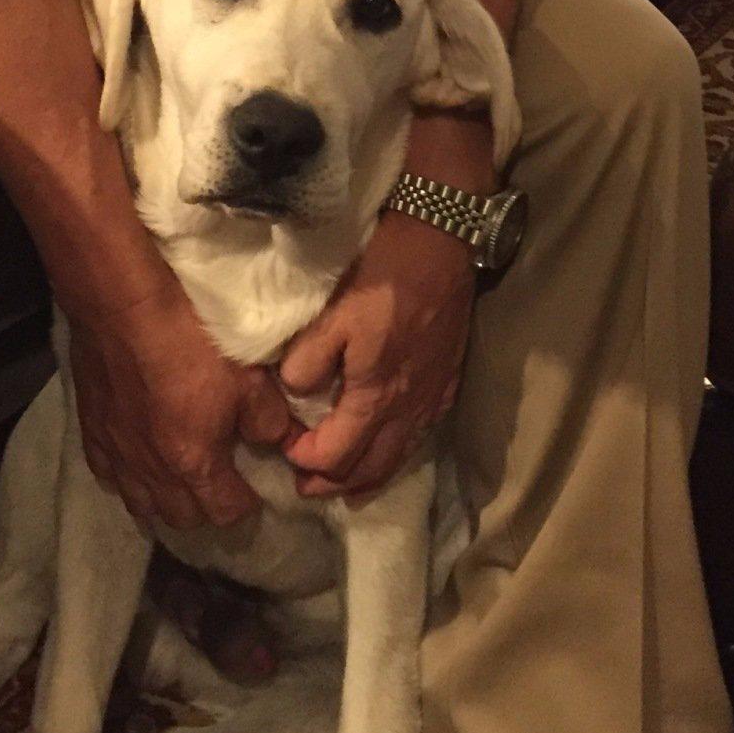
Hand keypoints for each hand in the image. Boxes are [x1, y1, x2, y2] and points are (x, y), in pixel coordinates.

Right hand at [68, 274, 295, 530]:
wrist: (122, 306)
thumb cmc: (190, 339)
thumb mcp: (247, 375)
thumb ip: (270, 420)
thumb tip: (283, 443)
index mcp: (194, 462)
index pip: (223, 511)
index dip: (244, 504)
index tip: (252, 489)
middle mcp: (152, 472)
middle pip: (180, 517)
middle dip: (203, 507)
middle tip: (218, 480)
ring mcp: (117, 455)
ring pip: (140, 504)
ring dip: (162, 499)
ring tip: (176, 475)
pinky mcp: (90, 433)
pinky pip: (107, 475)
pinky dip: (126, 476)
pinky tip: (135, 457)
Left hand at [278, 213, 474, 501]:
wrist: (439, 244)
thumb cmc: (382, 277)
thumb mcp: (333, 316)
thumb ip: (308, 361)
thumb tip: (295, 392)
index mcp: (375, 397)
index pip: (337, 454)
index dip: (307, 461)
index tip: (286, 451)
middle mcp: (408, 410)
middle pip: (370, 468)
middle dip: (336, 483)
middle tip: (308, 488)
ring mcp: (432, 400)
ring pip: (399, 458)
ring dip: (369, 477)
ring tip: (347, 489)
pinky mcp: (446, 383)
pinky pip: (420, 437)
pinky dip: (398, 454)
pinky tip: (390, 450)